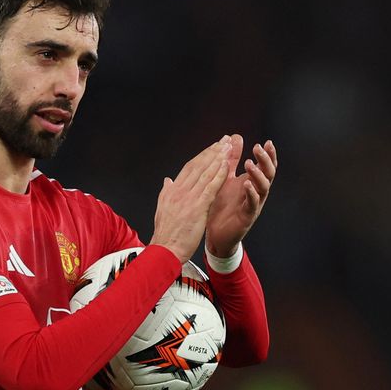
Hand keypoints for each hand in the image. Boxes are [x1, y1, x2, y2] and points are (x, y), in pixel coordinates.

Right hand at [150, 137, 230, 263]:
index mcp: (172, 191)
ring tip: (228, 147)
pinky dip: (218, 175)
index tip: (212, 147)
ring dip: (218, 159)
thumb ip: (166, 192)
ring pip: (205, 173)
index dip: (202, 156)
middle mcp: (179, 190)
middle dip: (212, 152)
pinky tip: (227, 166)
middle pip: (198, 166)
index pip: (189, 168)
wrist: (164, 249)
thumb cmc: (166, 234)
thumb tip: (168, 180)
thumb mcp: (162, 209)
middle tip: (224, 141)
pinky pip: (210, 187)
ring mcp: (188, 198)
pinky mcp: (197, 207)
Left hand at [205, 135, 277, 256]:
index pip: (265, 166)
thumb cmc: (222, 205)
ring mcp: (254, 205)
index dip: (268, 155)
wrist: (216, 233)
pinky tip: (247, 185)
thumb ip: (232, 159)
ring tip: (249, 164)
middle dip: (265, 160)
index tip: (267, 142)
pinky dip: (251, 194)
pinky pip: (253, 204)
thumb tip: (236, 136)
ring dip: (258, 175)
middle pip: (268, 174)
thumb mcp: (226, 177)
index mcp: (252, 182)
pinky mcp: (247, 217)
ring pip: (263, 188)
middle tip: (258, 148)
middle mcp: (256, 192)